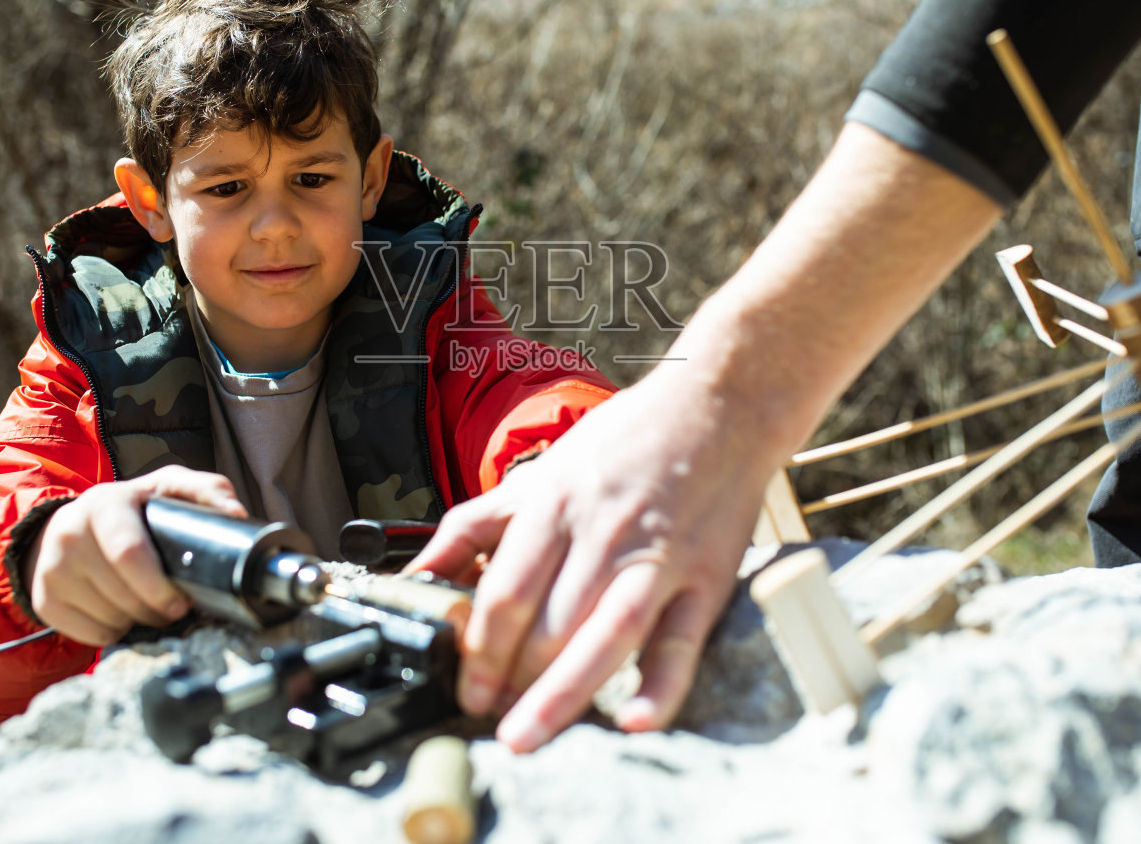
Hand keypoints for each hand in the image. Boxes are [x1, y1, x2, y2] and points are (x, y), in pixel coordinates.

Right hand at [24, 466, 246, 645]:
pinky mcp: (44, 599)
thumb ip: (206, 491)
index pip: (129, 554)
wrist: (65, 527)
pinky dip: (115, 631)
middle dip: (157, 609)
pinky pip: (93, 635)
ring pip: (111, 619)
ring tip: (146, 602)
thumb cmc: (130, 510)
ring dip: (139, 620)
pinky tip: (119, 610)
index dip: (159, 587)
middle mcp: (70, 534)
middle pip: (124, 596)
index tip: (182, 603)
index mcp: (104, 504)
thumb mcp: (166, 488)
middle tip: (173, 606)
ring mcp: (51, 569)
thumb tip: (235, 514)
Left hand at [409, 360, 779, 751]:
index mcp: (556, 502)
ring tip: (527, 737)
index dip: (479, 649)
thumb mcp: (542, 470)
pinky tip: (636, 721)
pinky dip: (663, 685)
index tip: (466, 690)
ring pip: (606, 636)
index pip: (507, 590)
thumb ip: (477, 523)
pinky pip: (683, 640)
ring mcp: (659, 556)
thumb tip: (420, 575)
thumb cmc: (625, 440)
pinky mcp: (708, 577)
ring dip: (563, 695)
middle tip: (492, 721)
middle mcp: (604, 531)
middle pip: (549, 622)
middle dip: (512, 680)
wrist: (720, 404)